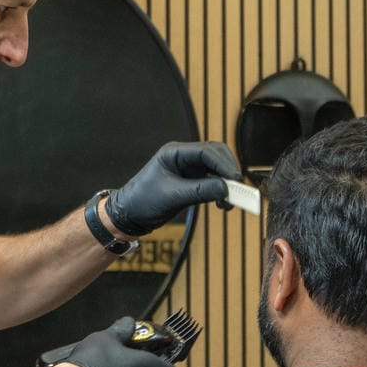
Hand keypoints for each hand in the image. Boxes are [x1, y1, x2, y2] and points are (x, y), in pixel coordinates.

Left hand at [105, 141, 241, 236]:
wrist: (129, 215)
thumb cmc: (143, 201)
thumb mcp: (173, 197)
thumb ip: (201, 191)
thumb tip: (227, 189)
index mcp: (174, 152)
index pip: (206, 151)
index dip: (224, 164)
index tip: (235, 179)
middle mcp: (183, 157)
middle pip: (216, 155)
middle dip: (229, 171)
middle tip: (238, 189)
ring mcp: (188, 168)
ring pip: (217, 168)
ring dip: (226, 182)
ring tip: (230, 201)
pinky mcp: (192, 181)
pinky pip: (213, 181)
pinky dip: (221, 190)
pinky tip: (223, 203)